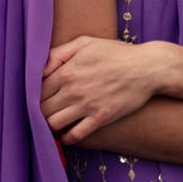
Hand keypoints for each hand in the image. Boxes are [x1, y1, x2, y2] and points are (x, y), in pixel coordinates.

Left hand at [42, 35, 166, 143]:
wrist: (150, 68)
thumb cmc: (117, 53)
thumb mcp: (86, 43)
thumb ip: (58, 53)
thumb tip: (39, 68)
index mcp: (66, 72)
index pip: (35, 90)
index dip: (33, 95)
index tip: (36, 98)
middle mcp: (73, 90)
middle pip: (41, 108)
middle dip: (39, 111)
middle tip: (42, 113)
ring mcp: (87, 105)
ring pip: (53, 123)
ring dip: (50, 125)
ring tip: (53, 123)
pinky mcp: (102, 118)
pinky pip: (76, 135)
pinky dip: (67, 138)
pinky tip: (67, 135)